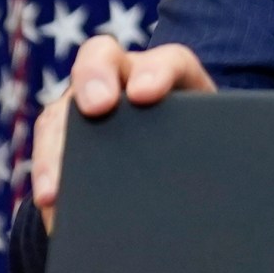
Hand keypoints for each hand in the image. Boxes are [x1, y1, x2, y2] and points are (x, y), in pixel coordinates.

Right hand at [32, 36, 214, 233]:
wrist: (177, 156)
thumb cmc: (200, 144)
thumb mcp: (210, 139)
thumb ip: (213, 145)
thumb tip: (226, 180)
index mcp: (168, 74)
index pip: (168, 61)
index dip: (157, 73)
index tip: (148, 94)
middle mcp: (121, 78)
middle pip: (100, 62)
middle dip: (95, 80)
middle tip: (98, 106)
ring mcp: (85, 105)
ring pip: (62, 112)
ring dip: (56, 147)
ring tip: (56, 189)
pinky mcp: (63, 137)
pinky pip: (47, 152)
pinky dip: (48, 180)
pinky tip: (52, 211)